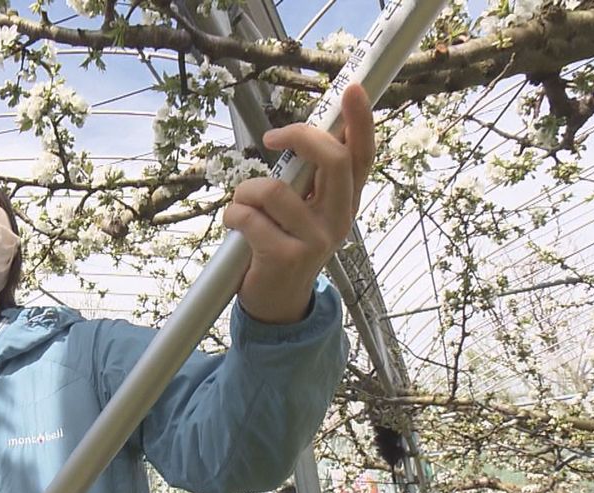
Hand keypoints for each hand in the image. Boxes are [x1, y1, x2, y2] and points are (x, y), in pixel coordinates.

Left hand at [226, 83, 375, 323]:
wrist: (277, 301)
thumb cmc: (283, 243)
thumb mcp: (304, 209)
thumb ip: (309, 177)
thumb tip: (306, 131)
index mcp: (346, 201)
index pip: (362, 156)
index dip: (360, 121)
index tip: (352, 89)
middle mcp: (339, 218)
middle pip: (331, 159)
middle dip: (298, 137)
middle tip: (269, 139)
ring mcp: (317, 239)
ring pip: (274, 189)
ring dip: (245, 191)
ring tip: (242, 206)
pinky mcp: (288, 256)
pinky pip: (249, 217)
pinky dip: (232, 214)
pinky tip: (235, 226)